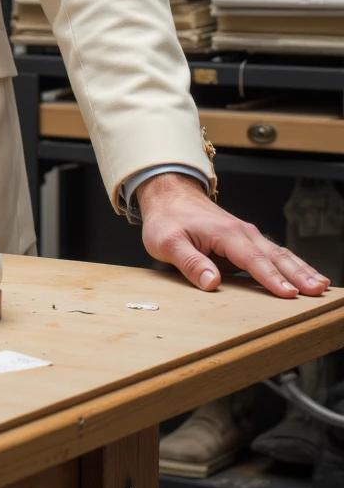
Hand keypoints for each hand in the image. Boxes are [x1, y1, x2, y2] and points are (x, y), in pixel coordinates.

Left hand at [137, 173, 329, 298]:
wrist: (168, 195)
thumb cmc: (167, 218)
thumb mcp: (167, 242)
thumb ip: (190, 262)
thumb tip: (212, 283)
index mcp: (224, 232)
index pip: (252, 259)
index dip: (271, 278)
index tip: (288, 293)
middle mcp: (241, 232)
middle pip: (274, 255)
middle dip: (298, 274)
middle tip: (318, 290)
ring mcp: (245, 235)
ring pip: (278, 253)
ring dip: (300, 269)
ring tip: (320, 285)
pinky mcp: (243, 241)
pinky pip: (270, 254)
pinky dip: (290, 265)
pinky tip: (303, 276)